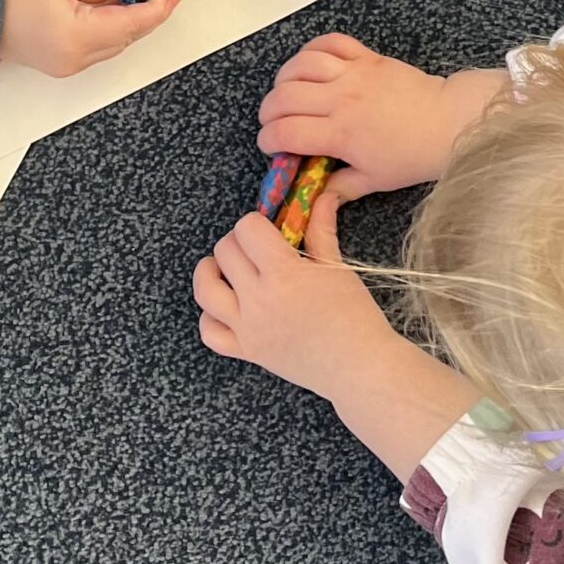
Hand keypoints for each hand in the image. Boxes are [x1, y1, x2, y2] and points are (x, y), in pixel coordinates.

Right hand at [0, 0, 177, 75]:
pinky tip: (113, 10)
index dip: (154, 9)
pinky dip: (108, 29)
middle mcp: (77, 59)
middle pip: (125, 38)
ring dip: (128, 22)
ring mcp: (67, 65)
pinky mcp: (58, 63)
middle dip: (146, 15)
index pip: (131, 25)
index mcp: (79, 38)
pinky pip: (95, 48)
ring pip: (112, 44)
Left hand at [193, 188, 390, 397]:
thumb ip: (321, 229)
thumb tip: (323, 195)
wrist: (359, 369)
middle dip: (239, 243)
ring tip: (229, 269)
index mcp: (282, 274)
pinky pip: (209, 332)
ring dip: (211, 272)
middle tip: (258, 250)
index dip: (257, 224)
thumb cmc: (355, 317)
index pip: (247, 229)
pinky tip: (228, 307)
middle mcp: (258, 299)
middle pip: (224, 252)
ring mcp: (247, 328)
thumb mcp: (337, 267)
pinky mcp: (246, 351)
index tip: (270, 232)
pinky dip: (210, 316)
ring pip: (205, 290)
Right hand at [256, 36, 505, 200]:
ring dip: (284, 78)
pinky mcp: (365, 56)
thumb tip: (314, 197)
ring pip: (300, 65)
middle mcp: (341, 99)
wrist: (447, 123)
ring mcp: (353, 73)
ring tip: (286, 92)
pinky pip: (329, 42)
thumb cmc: (412, 156)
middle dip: (268, 111)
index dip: (268, 140)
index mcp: (341, 134)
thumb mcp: (375, 180)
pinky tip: (308, 64)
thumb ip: (340, 188)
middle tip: (273, 122)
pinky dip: (311, 49)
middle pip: (284, 96)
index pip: (286, 132)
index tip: (269, 146)